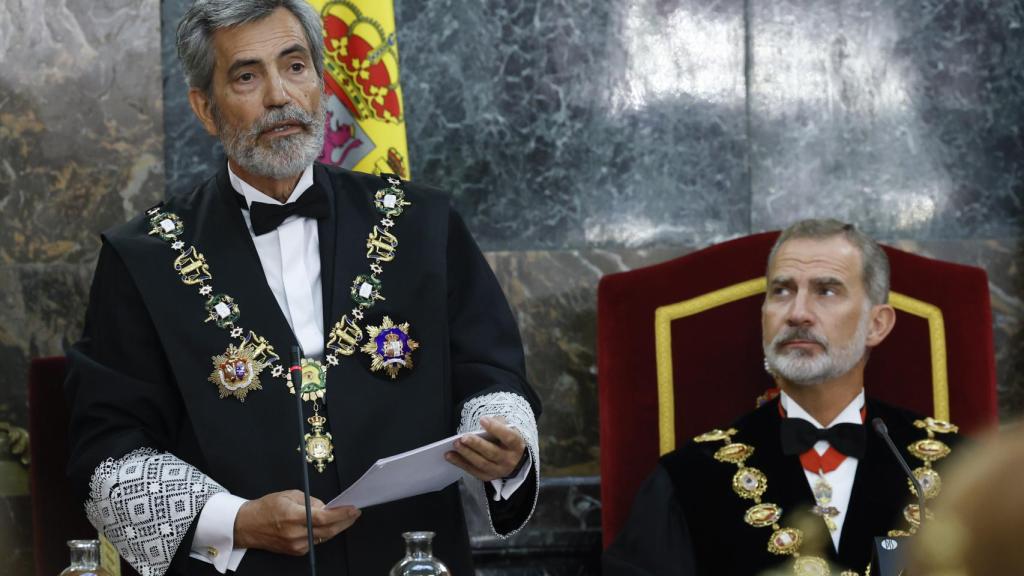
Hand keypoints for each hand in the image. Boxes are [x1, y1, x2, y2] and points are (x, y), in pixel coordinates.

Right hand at [233, 490, 359, 554]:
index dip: (341, 514)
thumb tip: (326, 507)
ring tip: (345, 516)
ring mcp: (296, 545)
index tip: (353, 509)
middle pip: (328, 530)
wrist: (247, 526)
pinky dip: (324, 532)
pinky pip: (316, 541)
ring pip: (324, 536)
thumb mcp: (289, 495)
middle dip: (345, 521)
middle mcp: (295, 533)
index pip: (324, 517)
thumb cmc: (266, 508)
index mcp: (293, 516)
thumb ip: (310, 501)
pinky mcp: (296, 551)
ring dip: (337, 527)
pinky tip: (328, 525)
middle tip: (355, 512)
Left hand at [446, 416, 526, 481]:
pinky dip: (460, 463)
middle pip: (492, 453)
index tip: (483, 420)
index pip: (508, 437)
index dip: (496, 428)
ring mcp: (499, 470)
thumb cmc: (508, 441)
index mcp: (516, 445)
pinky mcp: (488, 477)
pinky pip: (473, 471)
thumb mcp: (509, 429)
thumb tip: (485, 421)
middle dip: (476, 444)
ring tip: (455, 445)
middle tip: (463, 437)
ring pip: (481, 463)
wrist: (515, 461)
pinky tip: (450, 456)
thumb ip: (499, 423)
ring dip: (466, 454)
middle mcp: (509, 460)